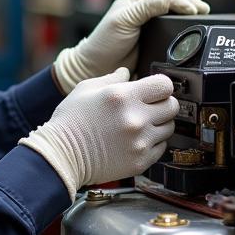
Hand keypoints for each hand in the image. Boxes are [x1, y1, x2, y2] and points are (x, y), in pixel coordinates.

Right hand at [20, 68, 178, 198]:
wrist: (62, 156)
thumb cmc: (70, 122)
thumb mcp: (85, 89)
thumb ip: (111, 78)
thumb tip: (127, 73)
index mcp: (122, 96)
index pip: (165, 85)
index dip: (161, 86)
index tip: (154, 90)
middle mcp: (135, 118)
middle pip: (172, 106)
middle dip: (163, 104)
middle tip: (149, 107)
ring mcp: (139, 142)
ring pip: (169, 127)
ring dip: (158, 124)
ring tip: (140, 125)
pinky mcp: (140, 161)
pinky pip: (161, 148)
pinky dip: (152, 143)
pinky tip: (136, 140)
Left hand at [53, 0, 208, 92]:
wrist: (98, 69)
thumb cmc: (104, 43)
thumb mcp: (123, 20)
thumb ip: (144, 8)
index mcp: (134, 0)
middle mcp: (144, 10)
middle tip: (200, 8)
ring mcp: (151, 26)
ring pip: (175, 11)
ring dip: (189, 10)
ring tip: (202, 14)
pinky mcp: (156, 41)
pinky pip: (174, 30)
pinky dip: (185, 27)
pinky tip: (193, 28)